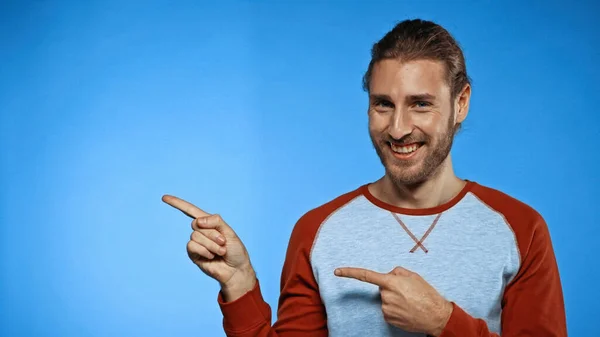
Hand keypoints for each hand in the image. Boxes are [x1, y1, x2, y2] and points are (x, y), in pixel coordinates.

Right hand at [162, 194, 255, 301]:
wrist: (235, 269)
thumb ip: (215, 222)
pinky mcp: (193, 254)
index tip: (164, 197)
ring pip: (195, 236)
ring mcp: (196, 243)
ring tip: (220, 251)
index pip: (191, 210)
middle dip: (212, 233)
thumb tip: (198, 221)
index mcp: (209, 223)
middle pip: (197, 224)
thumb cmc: (235, 250)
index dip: (177, 203)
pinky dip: (204, 250)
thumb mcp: (229, 232)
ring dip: (211, 244)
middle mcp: (201, 231)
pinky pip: (192, 246)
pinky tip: (211, 256)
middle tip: (223, 242)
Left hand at [334, 266, 452, 335]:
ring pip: (385, 300)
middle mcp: (386, 296)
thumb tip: (388, 275)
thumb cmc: (426, 294)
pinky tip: (407, 309)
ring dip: (394, 299)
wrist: (436, 316)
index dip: (350, 272)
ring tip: (410, 301)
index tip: (337, 271)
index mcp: (391, 283)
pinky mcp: (388, 319)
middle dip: (391, 287)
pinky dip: (396, 309)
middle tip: (407, 291)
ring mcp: (386, 309)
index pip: (366, 276)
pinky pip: (388, 310)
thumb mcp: (414, 276)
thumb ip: (397, 272)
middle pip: (382, 288)